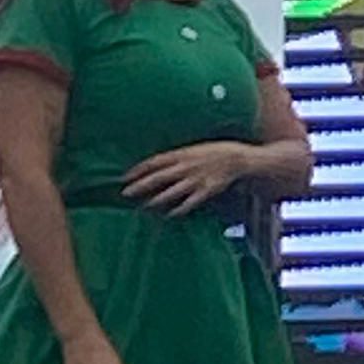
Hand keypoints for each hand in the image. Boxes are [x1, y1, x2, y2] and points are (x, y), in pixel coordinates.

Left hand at [123, 140, 251, 216]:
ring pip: (172, 191)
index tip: (124, 177)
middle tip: (125, 193)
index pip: (154, 162)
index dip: (138, 170)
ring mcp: (196, 179)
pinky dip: (180, 209)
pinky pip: (191, 202)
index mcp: (181, 154)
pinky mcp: (207, 190)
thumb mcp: (193, 149)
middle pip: (158, 177)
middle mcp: (186, 167)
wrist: (238, 159)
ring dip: (157, 199)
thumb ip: (176, 157)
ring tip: (144, 206)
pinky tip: (170, 214)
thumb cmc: (215, 152)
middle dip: (141, 185)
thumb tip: (157, 165)